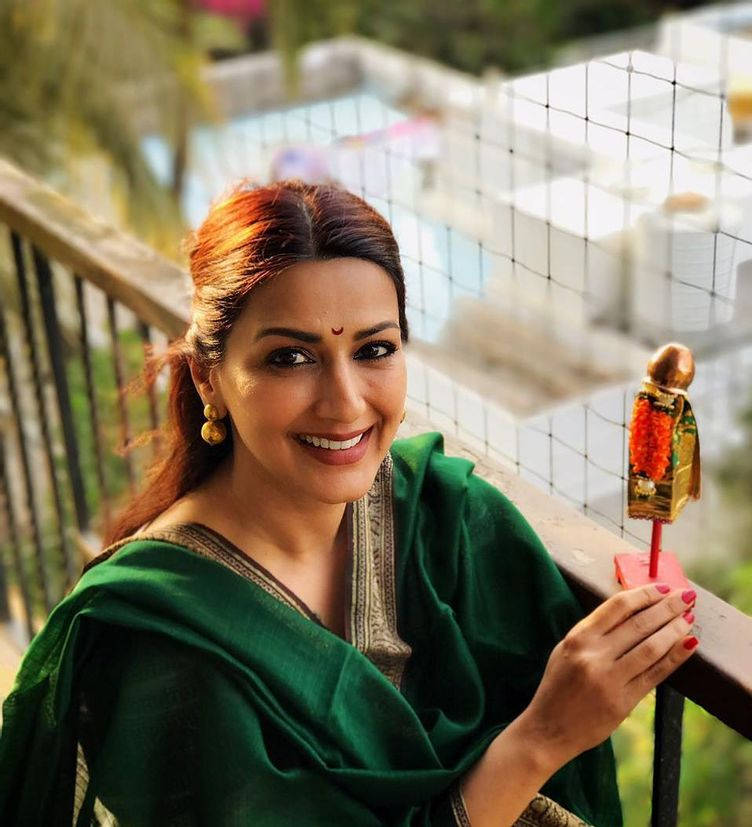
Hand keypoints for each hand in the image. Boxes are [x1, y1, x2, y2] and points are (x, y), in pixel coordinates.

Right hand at [518, 583, 697, 768]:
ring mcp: (609, 680)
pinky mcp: (623, 702)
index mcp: (578, 638)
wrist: (549, 729)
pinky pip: (655, 674)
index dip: (644, 594)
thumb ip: (595, 631)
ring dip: (675, 630)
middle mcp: (594, 656)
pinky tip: (687, 645)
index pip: (617, 607)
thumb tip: (632, 611)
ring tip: (688, 619)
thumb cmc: (558, 686)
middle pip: (639, 624)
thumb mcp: (567, 649)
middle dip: (667, 608)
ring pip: (652, 647)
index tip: (662, 588)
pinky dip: (675, 657)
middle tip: (685, 597)